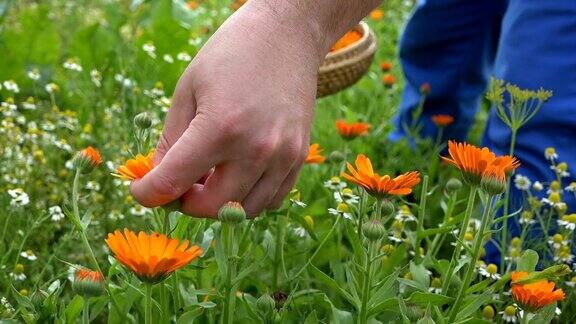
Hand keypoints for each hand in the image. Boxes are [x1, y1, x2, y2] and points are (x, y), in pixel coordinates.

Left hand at [131, 3, 324, 216]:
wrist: (287, 36)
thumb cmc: (231, 54)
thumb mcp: (188, 89)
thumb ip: (171, 139)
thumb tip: (160, 177)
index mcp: (219, 127)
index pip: (172, 183)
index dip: (147, 194)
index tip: (141, 191)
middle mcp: (254, 149)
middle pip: (210, 207)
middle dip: (186, 202)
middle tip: (180, 183)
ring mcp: (282, 156)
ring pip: (243, 211)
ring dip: (219, 204)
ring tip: (210, 178)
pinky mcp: (299, 156)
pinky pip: (272, 199)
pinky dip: (249, 199)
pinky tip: (237, 177)